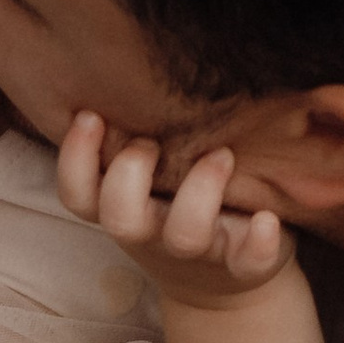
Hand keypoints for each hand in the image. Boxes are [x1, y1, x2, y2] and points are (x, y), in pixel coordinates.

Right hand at [56, 113, 293, 313]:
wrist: (225, 281)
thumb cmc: (179, 203)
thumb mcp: (150, 175)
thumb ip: (135, 135)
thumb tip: (123, 61)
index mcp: (124, 208)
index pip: (78, 194)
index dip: (75, 159)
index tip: (91, 115)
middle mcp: (154, 232)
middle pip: (119, 218)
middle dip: (130, 174)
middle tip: (152, 141)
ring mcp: (198, 251)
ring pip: (184, 235)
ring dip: (199, 193)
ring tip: (223, 155)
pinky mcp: (243, 265)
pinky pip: (249, 263)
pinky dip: (258, 244)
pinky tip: (268, 221)